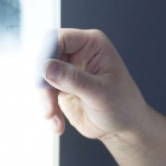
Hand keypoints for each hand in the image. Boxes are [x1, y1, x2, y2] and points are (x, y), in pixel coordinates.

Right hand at [41, 28, 151, 142]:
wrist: (124, 127)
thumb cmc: (123, 105)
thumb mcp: (100, 93)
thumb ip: (73, 79)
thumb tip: (46, 67)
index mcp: (92, 44)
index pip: (60, 38)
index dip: (48, 54)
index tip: (44, 75)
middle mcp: (78, 54)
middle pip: (46, 58)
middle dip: (44, 83)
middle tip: (49, 105)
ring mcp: (68, 71)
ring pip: (42, 77)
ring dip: (45, 100)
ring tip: (54, 118)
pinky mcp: (61, 87)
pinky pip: (44, 94)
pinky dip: (48, 109)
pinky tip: (58, 124)